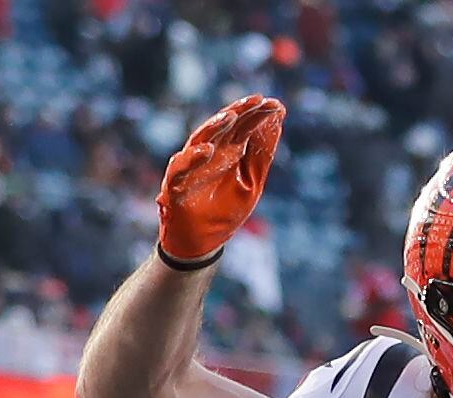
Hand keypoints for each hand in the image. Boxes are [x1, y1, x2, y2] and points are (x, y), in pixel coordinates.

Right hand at [157, 95, 285, 263]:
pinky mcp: (175, 183)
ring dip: (215, 126)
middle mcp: (209, 153)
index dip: (258, 114)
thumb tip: (277, 124)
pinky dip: (192, 158)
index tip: (277, 105)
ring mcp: (191, 166)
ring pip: (200, 138)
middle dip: (239, 112)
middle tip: (257, 100)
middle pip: (223, 126)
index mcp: (228, 152)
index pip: (243, 126)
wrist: (203, 242)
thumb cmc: (224, 212)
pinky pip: (180, 167)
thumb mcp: (251, 184)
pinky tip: (207, 151)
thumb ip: (261, 157)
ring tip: (232, 117)